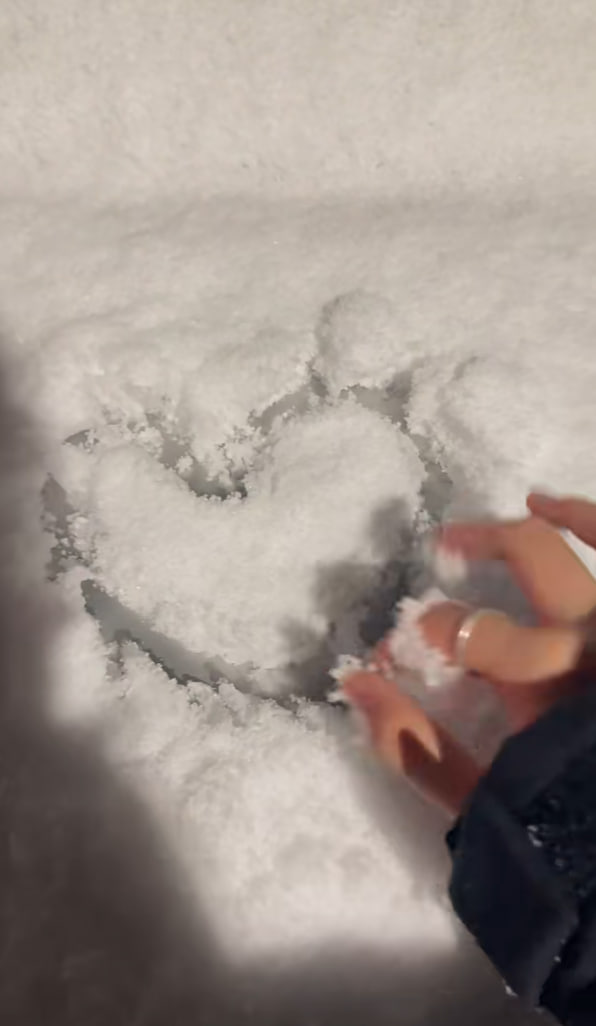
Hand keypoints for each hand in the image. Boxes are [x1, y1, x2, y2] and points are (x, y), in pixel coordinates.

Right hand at [342, 493, 595, 816]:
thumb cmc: (553, 828)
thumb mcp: (478, 800)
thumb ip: (411, 747)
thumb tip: (354, 681)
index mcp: (547, 691)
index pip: (475, 630)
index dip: (428, 629)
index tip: (402, 647)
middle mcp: (587, 650)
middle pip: (535, 560)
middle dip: (480, 543)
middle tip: (443, 546)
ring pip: (591, 544)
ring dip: (544, 520)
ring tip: (503, 513)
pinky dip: (587, 525)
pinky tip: (551, 507)